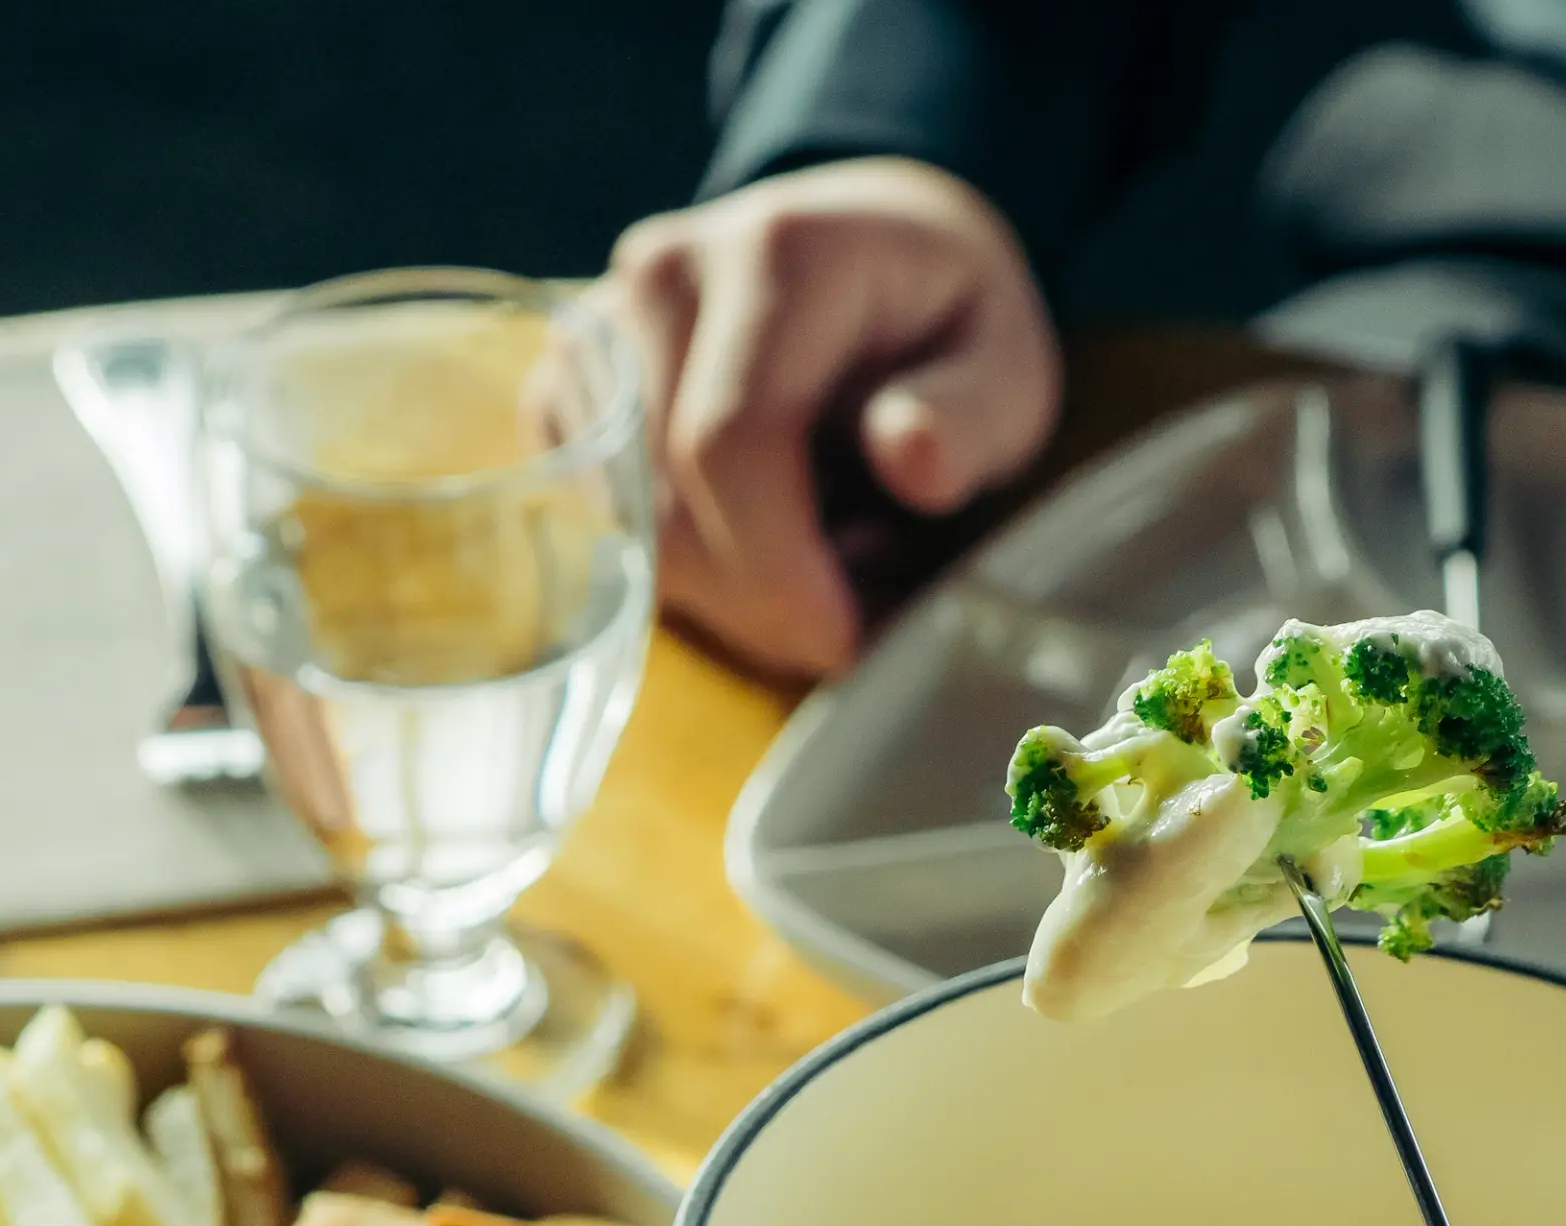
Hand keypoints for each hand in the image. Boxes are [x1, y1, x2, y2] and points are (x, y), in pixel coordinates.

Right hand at [591, 158, 1060, 678]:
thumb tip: (912, 460)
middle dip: (757, 601)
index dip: (776, 570)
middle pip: (668, 502)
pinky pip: (595, 523)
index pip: (730, 441)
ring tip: (812, 556)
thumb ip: (970, 416)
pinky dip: (672, 568)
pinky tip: (744, 537)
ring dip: (721, 591)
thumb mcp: (1005, 364)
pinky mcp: (559, 385)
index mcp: (778, 256)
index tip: (842, 640)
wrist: (863, 244)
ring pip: (625, 529)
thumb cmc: (939, 322)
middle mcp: (664, 274)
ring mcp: (596, 327)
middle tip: (846, 619)